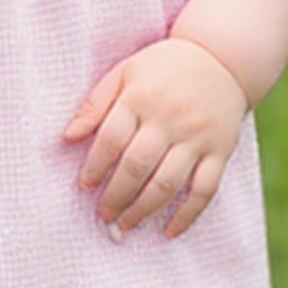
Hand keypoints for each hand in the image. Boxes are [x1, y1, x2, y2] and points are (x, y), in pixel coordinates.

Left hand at [62, 39, 247, 238]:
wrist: (221, 57)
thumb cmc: (163, 68)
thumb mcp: (124, 72)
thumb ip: (95, 104)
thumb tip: (66, 137)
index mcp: (140, 97)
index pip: (111, 139)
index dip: (94, 167)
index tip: (84, 186)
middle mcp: (169, 118)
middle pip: (137, 165)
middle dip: (116, 196)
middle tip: (103, 216)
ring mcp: (197, 137)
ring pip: (167, 183)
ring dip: (143, 209)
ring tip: (125, 225)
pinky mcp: (220, 151)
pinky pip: (205, 189)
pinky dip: (188, 214)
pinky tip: (169, 230)